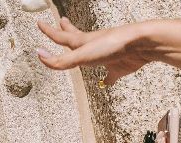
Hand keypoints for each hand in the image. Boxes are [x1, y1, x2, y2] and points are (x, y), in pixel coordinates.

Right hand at [36, 17, 169, 84]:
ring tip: (80, 51)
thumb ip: (60, 60)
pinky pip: (110, 76)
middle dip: (66, 30)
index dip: (48, 31)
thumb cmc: (113, 44)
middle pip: (75, 38)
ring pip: (92, 55)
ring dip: (84, 53)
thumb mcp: (82, 54)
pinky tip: (105, 83)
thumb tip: (39, 55)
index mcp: (83, 42)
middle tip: (61, 22)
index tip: (39, 23)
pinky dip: (106, 80)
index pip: (60, 36)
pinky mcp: (119, 67)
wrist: (142, 44)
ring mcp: (106, 56)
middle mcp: (93, 46)